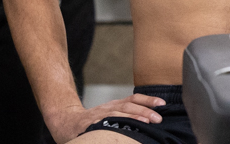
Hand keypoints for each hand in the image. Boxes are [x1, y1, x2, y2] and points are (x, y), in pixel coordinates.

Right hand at [45, 93, 164, 142]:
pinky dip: (115, 126)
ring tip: (146, 122)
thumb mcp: (111, 114)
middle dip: (145, 110)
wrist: (67, 123)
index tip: (163, 104)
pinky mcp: (91, 126)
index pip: (134, 98)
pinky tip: (124, 131)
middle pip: (128, 106)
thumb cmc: (93, 121)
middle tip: (158, 118)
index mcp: (115, 105)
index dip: (148, 100)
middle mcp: (108, 108)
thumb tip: (151, 119)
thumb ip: (127, 115)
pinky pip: (105, 125)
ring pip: (118, 114)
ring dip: (133, 117)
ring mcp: (100, 117)